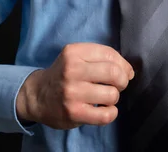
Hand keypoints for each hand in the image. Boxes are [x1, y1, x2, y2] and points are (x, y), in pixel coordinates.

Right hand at [16, 42, 133, 128]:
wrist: (38, 95)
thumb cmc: (64, 74)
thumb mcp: (76, 56)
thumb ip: (101, 58)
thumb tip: (129, 71)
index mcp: (74, 52)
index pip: (109, 54)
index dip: (123, 64)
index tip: (125, 71)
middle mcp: (72, 70)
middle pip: (114, 73)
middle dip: (122, 80)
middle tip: (118, 84)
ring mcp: (72, 93)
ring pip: (112, 94)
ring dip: (114, 97)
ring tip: (106, 97)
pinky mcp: (74, 113)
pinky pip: (106, 115)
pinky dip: (111, 113)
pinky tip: (105, 109)